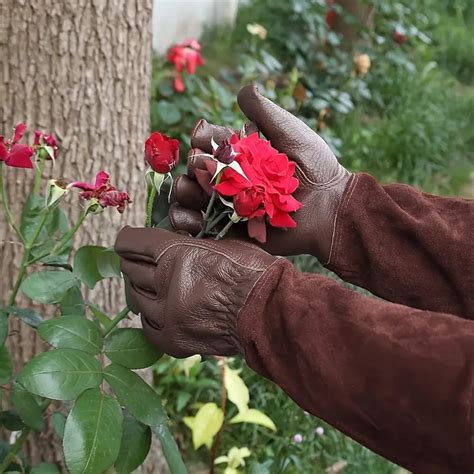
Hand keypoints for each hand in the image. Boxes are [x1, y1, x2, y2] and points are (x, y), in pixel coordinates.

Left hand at [115, 226, 279, 356]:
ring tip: (153, 285)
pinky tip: (160, 310)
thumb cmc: (253, 271)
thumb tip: (169, 240)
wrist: (270, 311)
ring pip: (135, 297)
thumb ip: (191, 242)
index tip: (127, 241)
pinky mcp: (173, 340)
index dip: (127, 240)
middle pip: (130, 270)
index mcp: (178, 253)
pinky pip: (146, 326)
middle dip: (134, 262)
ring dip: (141, 288)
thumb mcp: (222, 242)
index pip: (132, 243)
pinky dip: (150, 315)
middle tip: (141, 261)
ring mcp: (167, 315)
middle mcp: (166, 284)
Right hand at [170, 85, 351, 261]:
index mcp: (243, 154)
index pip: (211, 141)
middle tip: (204, 166)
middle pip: (197, 169)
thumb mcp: (291, 133)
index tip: (204, 137)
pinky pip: (199, 228)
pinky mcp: (229, 232)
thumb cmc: (316, 168)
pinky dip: (186, 222)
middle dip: (195, 164)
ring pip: (191, 196)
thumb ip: (265, 112)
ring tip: (192, 189)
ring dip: (185, 191)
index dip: (202, 137)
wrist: (330, 208)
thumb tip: (243, 88)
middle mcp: (232, 178)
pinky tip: (190, 217)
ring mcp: (228, 206)